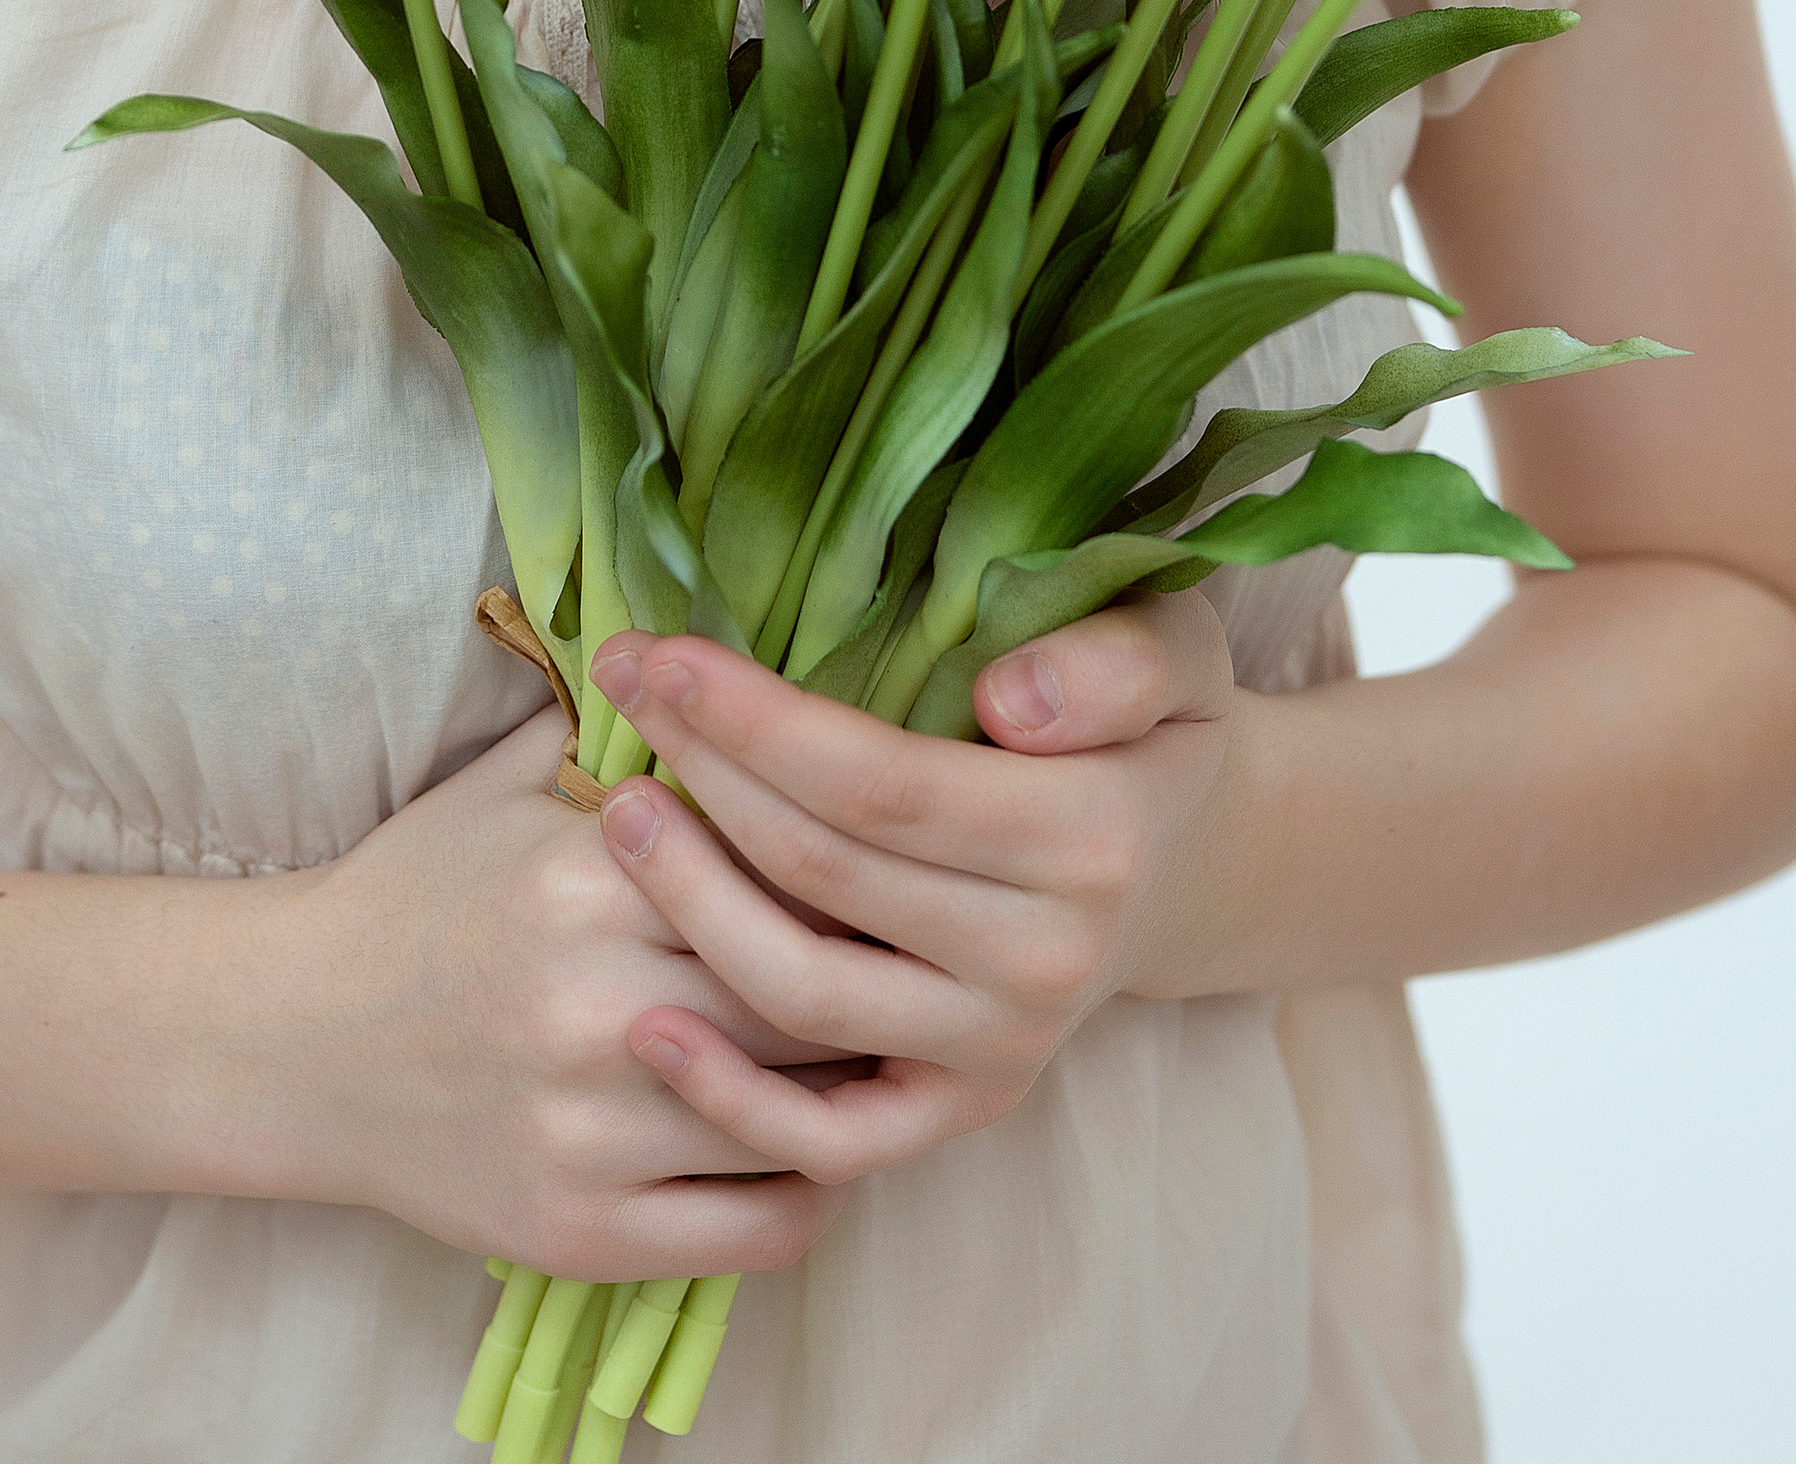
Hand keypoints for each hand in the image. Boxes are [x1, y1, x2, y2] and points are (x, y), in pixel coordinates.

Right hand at [273, 704, 853, 1280]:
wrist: (294, 1040)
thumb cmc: (415, 894)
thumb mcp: (502, 785)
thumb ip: (616, 730)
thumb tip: (728, 670)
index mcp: (585, 879)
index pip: (780, 872)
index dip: (850, 874)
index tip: (892, 871)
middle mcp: (595, 1007)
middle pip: (807, 996)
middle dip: (869, 983)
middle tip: (915, 966)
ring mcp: (591, 1134)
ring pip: (797, 1118)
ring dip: (855, 1089)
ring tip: (887, 1055)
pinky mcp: (583, 1234)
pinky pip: (760, 1230)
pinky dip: (813, 1194)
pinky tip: (819, 1148)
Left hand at [584, 594, 1236, 1186]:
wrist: (1178, 864)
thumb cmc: (1139, 727)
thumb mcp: (1169, 655)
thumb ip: (1108, 664)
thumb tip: (1012, 700)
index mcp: (1091, 840)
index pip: (885, 785)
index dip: (760, 723)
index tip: (662, 654)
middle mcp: (1045, 961)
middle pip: (825, 874)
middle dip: (705, 772)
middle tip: (619, 686)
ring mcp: (999, 1050)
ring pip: (805, 996)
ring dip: (691, 908)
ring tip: (617, 812)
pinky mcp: (961, 1113)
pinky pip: (833, 1140)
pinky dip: (733, 1101)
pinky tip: (648, 1026)